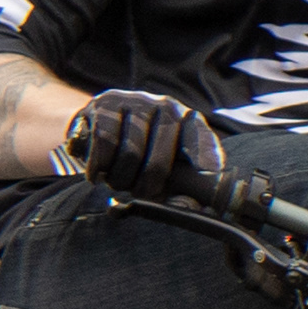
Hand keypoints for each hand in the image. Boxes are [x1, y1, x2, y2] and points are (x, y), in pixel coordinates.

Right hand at [62, 87, 223, 199]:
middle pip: (157, 162)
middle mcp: (163, 106)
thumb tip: (188, 207)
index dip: (205, 156)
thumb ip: (180, 193)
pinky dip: (97, 167)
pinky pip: (103, 144)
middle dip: (145, 187)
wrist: (97, 130)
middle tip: (138, 191)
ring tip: (117, 175)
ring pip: (128, 155)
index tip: (210, 173)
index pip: (199, 137)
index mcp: (187, 120)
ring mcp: (135, 101)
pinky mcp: (103, 103)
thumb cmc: (139, 158)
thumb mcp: (165, 174)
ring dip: (119, 178)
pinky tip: (98, 170)